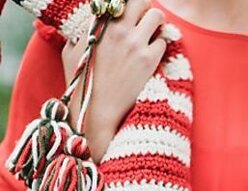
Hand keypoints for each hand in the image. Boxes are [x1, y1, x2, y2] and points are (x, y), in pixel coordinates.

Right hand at [62, 0, 166, 162]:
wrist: (97, 111)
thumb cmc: (82, 84)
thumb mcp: (71, 52)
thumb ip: (81, 32)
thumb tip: (87, 23)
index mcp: (98, 23)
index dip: (125, 3)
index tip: (128, 11)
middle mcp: (118, 28)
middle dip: (144, 7)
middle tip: (144, 19)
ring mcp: (135, 44)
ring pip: (158, 16)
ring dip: (157, 23)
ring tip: (152, 34)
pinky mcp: (149, 60)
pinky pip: (163, 41)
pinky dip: (161, 44)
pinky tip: (153, 53)